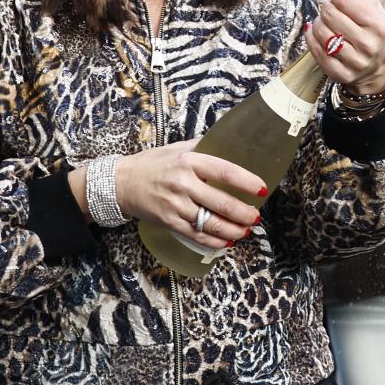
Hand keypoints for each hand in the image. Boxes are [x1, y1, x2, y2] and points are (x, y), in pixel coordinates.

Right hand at [114, 139, 265, 249]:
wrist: (122, 181)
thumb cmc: (154, 163)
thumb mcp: (178, 149)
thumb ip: (204, 147)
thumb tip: (231, 143)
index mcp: (189, 161)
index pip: (225, 171)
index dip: (246, 182)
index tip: (262, 189)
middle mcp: (183, 183)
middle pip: (221, 202)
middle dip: (244, 213)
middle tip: (257, 217)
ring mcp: (176, 204)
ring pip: (211, 222)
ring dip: (233, 230)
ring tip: (246, 231)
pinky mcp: (169, 221)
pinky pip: (197, 234)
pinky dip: (214, 241)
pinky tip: (226, 241)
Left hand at [308, 0, 384, 94]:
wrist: (375, 66)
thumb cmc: (370, 27)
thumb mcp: (369, 1)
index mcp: (378, 23)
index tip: (343, 3)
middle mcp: (369, 44)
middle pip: (328, 13)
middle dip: (327, 10)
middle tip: (334, 14)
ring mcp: (355, 62)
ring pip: (320, 31)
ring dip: (318, 24)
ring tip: (328, 25)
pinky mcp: (341, 74)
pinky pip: (316, 50)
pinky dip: (312, 39)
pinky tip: (320, 37)